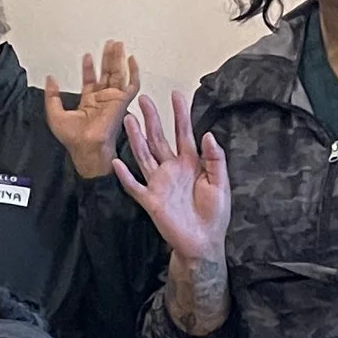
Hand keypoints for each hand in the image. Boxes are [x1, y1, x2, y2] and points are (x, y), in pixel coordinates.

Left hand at [41, 39, 142, 176]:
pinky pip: (132, 84)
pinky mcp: (122, 102)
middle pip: (107, 73)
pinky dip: (134, 72)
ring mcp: (113, 100)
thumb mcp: (55, 114)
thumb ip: (52, 96)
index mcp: (89, 103)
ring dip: (118, 59)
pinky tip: (131, 60)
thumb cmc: (73, 138)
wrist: (87, 147)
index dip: (89, 68)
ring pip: (118, 74)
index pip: (91, 81)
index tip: (87, 56)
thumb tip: (50, 79)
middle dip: (108, 58)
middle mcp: (103, 100)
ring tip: (117, 45)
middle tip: (109, 44)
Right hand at [113, 88, 231, 265]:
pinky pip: (134, 186)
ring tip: (128, 120)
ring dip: (136, 138)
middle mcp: (172, 169)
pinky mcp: (151, 201)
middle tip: (143, 99)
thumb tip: (208, 135)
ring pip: (144, 156)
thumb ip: (215, 158)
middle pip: (158, 139)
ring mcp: (159, 184)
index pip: (183, 133)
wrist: (204, 241)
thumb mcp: (221, 182)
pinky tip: (117, 162)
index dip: (180, 114)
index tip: (176, 95)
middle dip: (152, 119)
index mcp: (191, 163)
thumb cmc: (215, 213)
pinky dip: (125, 175)